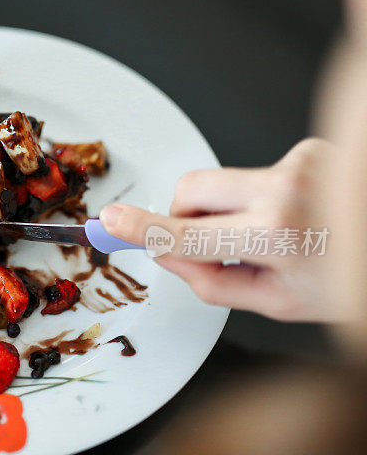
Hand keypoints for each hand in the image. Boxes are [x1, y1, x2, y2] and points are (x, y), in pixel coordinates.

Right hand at [99, 138, 335, 321]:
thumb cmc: (353, 282)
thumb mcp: (279, 303)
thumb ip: (213, 281)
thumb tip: (169, 256)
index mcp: (279, 237)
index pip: (186, 235)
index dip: (141, 230)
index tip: (111, 221)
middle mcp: (287, 191)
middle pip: (190, 189)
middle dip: (182, 214)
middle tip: (208, 241)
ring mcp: (301, 165)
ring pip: (221, 181)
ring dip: (229, 208)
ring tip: (274, 234)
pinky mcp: (309, 151)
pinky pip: (258, 173)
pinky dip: (264, 196)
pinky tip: (298, 215)